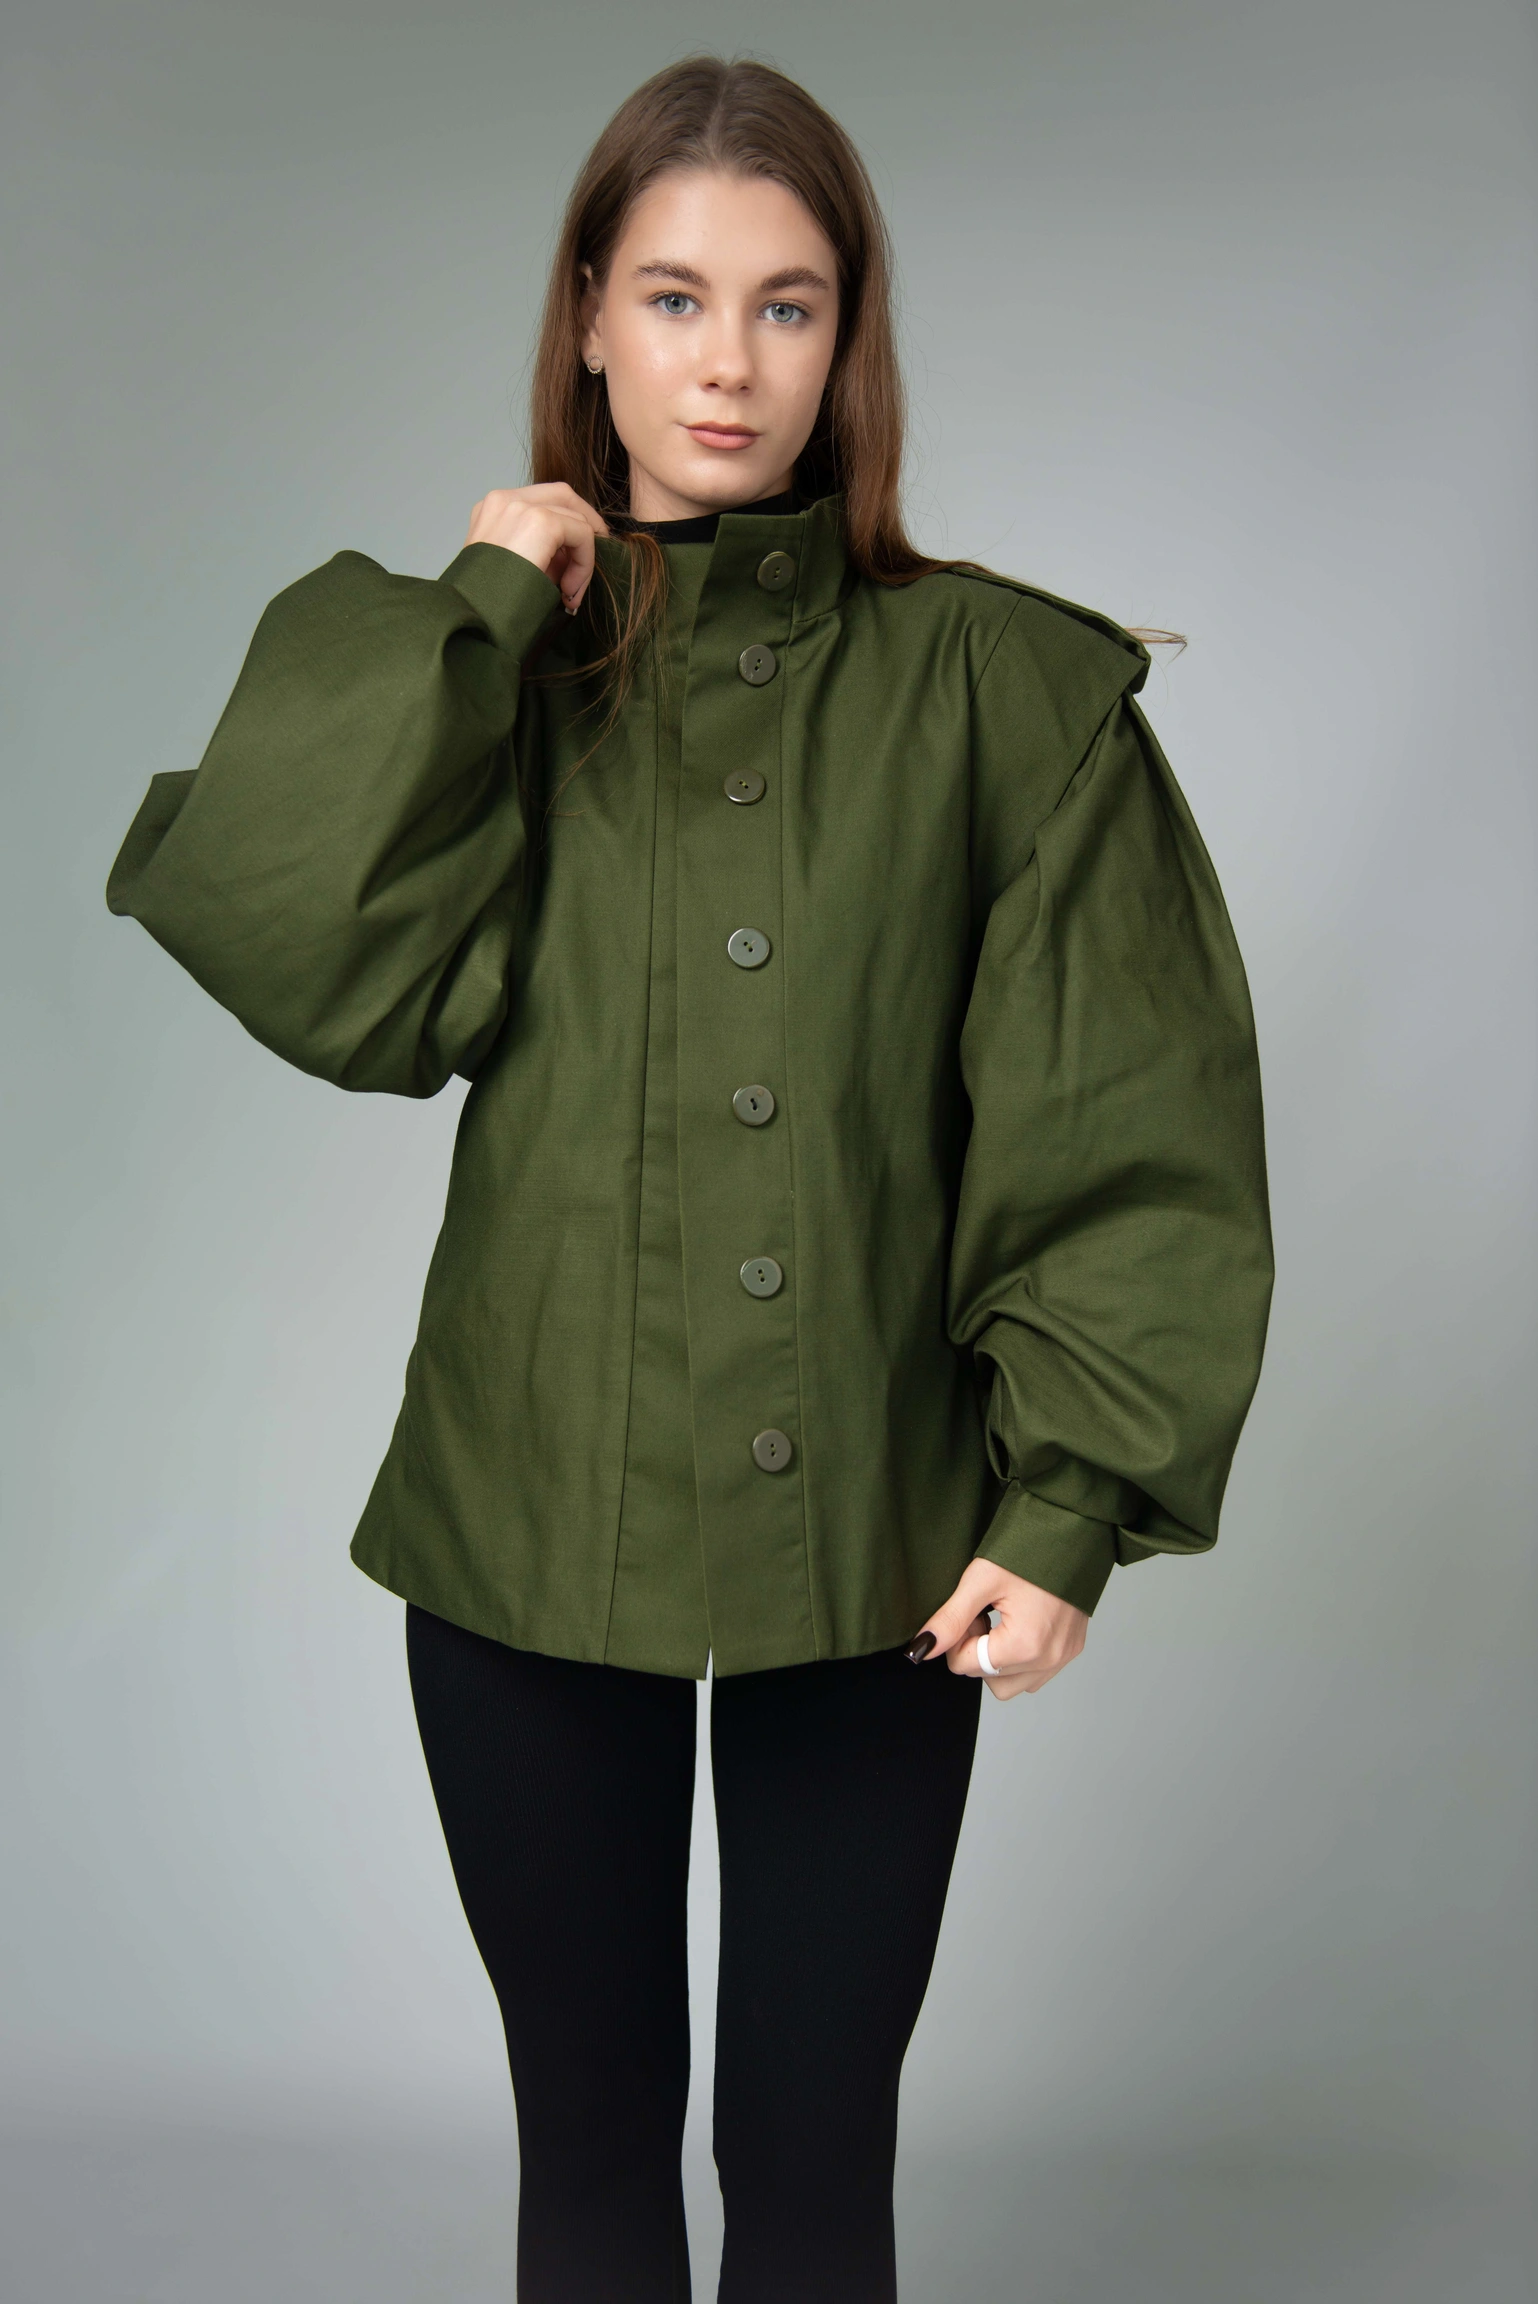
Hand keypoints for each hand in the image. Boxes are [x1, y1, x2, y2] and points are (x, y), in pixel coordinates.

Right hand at [463, 483, 608, 615]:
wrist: (473, 618)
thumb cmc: (487, 604)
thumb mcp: (510, 569)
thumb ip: (537, 552)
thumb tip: (569, 557)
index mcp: (492, 511)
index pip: (539, 502)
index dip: (563, 528)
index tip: (569, 563)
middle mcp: (503, 501)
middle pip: (562, 495)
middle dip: (585, 525)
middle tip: (589, 560)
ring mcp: (521, 506)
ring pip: (575, 515)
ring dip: (582, 556)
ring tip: (569, 591)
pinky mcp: (541, 522)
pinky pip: (582, 533)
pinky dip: (585, 563)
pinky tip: (568, 590)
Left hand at [906, 1556, 1087, 1700]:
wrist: (1071, 1529)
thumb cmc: (1029, 1548)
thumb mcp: (981, 1580)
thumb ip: (950, 1618)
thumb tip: (923, 1648)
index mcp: (1025, 1645)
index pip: (965, 1666)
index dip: (957, 1638)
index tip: (969, 1610)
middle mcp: (1048, 1659)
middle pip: (989, 1680)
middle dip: (976, 1653)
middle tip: (983, 1615)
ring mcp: (1063, 1657)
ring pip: (1013, 1684)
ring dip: (998, 1660)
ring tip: (1002, 1620)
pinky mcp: (1071, 1650)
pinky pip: (1036, 1673)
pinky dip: (1021, 1658)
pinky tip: (1020, 1624)